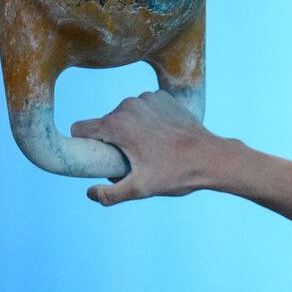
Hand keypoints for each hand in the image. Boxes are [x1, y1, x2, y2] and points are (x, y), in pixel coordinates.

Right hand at [71, 91, 235, 205]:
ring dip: (130, 129)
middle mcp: (128, 105)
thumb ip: (110, 195)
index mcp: (117, 125)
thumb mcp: (141, 188)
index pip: (80, 129)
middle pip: (104, 124)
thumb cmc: (177, 173)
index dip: (84, 145)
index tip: (99, 158)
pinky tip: (162, 135)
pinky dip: (148, 120)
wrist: (212, 158)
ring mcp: (147, 99)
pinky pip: (144, 108)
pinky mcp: (162, 97)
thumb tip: (89, 193)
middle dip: (112, 141)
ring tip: (151, 149)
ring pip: (124, 115)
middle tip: (134, 160)